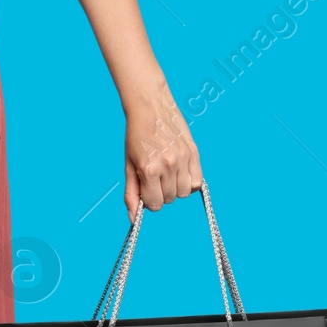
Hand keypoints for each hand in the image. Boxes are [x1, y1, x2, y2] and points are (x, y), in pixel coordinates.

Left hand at [123, 85, 201, 221]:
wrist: (151, 107)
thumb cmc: (136, 137)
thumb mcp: (129, 166)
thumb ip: (131, 194)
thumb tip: (133, 219)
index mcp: (149, 170)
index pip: (155, 205)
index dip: (149, 200)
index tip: (146, 189)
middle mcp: (168, 165)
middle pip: (170, 199)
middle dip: (161, 193)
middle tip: (155, 177)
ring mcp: (183, 159)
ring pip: (184, 193)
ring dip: (175, 189)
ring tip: (167, 173)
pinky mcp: (194, 153)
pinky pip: (197, 182)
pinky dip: (189, 182)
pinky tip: (179, 172)